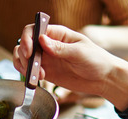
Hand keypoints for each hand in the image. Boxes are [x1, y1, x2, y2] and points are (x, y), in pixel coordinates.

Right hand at [13, 24, 127, 97]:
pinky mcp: (47, 73)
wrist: (103, 79)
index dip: (27, 39)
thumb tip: (41, 40)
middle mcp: (49, 45)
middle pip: (25, 44)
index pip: (34, 30)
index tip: (29, 51)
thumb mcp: (79, 52)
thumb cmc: (96, 60)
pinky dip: (28, 75)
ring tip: (37, 75)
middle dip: (23, 55)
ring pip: (24, 58)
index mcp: (57, 34)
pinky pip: (31, 71)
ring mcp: (47, 59)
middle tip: (32, 66)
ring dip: (24, 66)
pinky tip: (38, 79)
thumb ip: (60, 48)